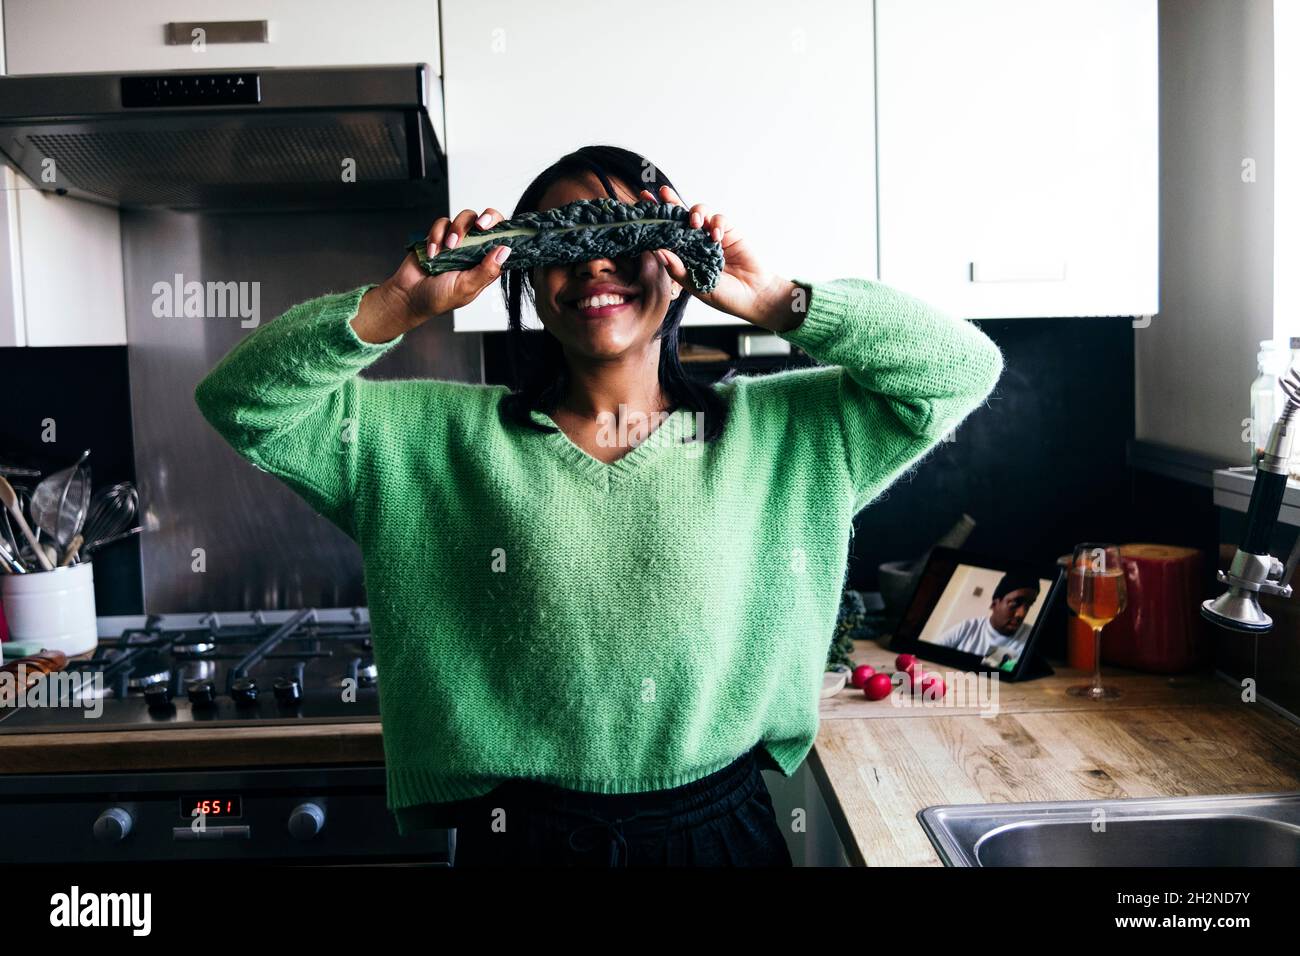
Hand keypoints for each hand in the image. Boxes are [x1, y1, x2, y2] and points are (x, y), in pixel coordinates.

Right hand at [352, 207, 511, 342]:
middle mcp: (475, 250)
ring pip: (466, 217)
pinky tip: (432, 253)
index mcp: (487, 264)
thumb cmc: (439, 297)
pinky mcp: (440, 235)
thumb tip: (505, 250)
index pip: (504, 242)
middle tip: (481, 226)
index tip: (505, 230)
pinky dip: (436, 235)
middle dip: (488, 218)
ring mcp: (458, 241)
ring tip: (449, 247)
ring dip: (458, 229)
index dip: (508, 233)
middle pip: (489, 221)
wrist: (408, 295)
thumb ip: (487, 270)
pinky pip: (442, 223)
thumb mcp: (466, 288)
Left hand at [641, 185, 802, 332]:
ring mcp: (711, 236)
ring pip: (698, 213)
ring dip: (694, 213)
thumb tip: (657, 251)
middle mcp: (694, 242)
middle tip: (660, 192)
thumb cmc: (723, 295)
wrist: (753, 296)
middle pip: (679, 217)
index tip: (642, 208)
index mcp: (683, 255)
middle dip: (670, 203)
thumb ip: (678, 269)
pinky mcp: (728, 232)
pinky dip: (716, 223)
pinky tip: (715, 235)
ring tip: (693, 222)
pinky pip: (719, 219)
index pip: (665, 234)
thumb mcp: (696, 286)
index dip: (654, 221)